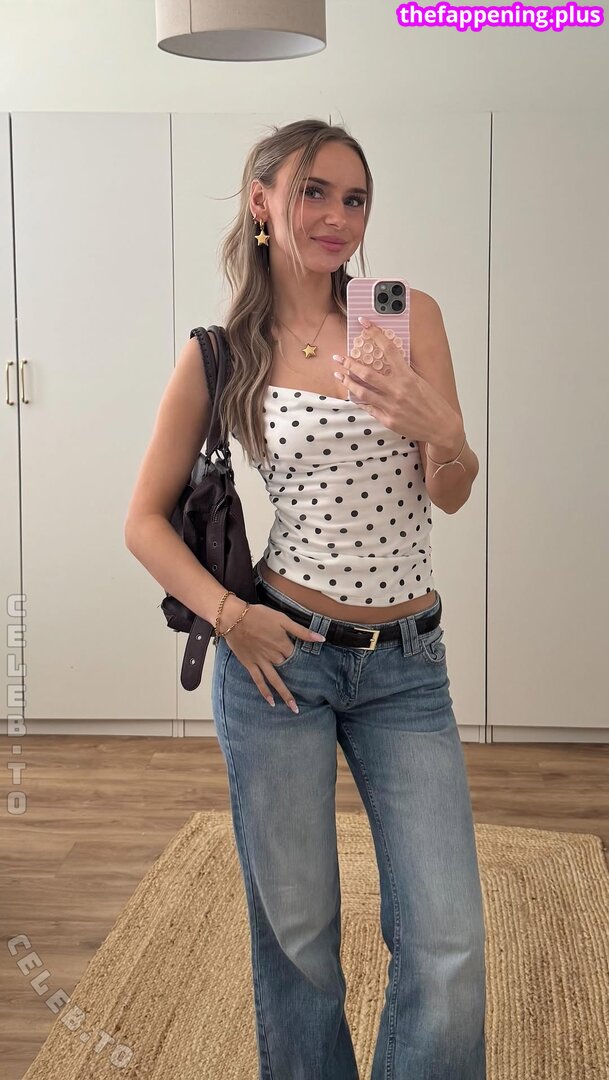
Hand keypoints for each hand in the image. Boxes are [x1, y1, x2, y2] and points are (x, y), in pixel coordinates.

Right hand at [219, 603, 322, 711]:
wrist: (234, 617)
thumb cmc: (259, 615)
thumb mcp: (282, 619)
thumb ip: (302, 631)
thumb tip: (321, 639)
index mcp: (283, 644)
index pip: (297, 656)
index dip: (302, 660)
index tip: (311, 668)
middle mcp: (273, 656)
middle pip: (288, 668)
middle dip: (295, 677)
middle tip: (307, 690)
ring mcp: (261, 662)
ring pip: (275, 681)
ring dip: (285, 695)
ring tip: (294, 708)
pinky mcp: (250, 664)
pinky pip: (258, 681)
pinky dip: (265, 692)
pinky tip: (271, 703)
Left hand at [331, 316, 459, 445]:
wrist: (441, 427)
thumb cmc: (433, 403)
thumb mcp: (420, 382)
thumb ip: (403, 372)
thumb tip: (387, 362)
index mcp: (408, 376)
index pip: (389, 349)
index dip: (375, 334)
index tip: (364, 323)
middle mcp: (397, 390)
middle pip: (367, 373)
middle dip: (350, 363)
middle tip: (339, 357)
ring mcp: (391, 406)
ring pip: (362, 391)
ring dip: (348, 381)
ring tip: (338, 374)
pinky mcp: (387, 419)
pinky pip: (368, 407)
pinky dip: (359, 400)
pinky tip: (352, 394)